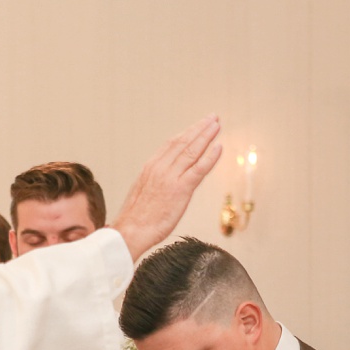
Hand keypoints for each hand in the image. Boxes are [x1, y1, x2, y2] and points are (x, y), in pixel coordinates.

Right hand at [111, 115, 222, 259]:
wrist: (130, 232)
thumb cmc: (136, 219)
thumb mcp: (143, 194)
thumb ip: (155, 184)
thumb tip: (164, 184)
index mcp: (150, 167)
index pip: (172, 144)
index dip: (187, 133)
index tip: (198, 126)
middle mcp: (160, 168)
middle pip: (183, 142)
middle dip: (199, 128)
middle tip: (213, 118)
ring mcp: (170, 178)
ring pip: (192, 151)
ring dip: (206, 136)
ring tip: (217, 125)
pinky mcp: (180, 190)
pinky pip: (198, 169)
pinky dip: (210, 157)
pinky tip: (219, 147)